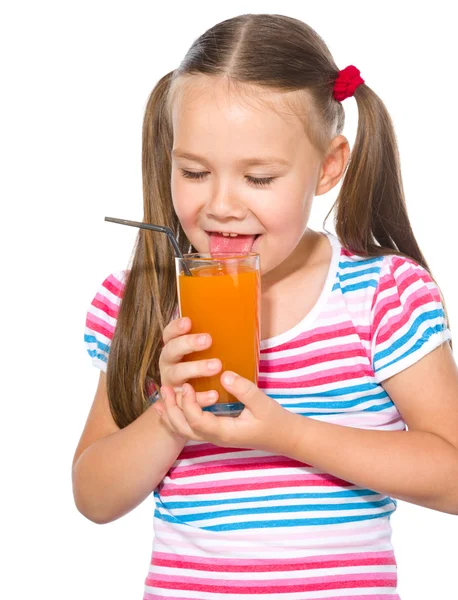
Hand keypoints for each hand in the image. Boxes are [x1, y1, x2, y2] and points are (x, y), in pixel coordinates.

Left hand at [154, 371, 295, 453]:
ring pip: (184, 431)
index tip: (187, 385)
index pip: (197, 421)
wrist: (285, 437)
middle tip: (164, 388)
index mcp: (225, 432)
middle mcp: (215, 437)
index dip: (188, 404)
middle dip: (171, 410)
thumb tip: (224, 375)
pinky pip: (191, 428)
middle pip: (183, 429)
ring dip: (171, 414)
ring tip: (160, 397)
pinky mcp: (216, 431)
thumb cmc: (275, 421)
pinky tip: (171, 406)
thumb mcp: (262, 403)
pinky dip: (177, 417)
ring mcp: (214, 436)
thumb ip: (244, 390)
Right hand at [158, 316, 221, 408]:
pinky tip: (215, 394)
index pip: (168, 334)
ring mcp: (170, 382)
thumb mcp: (204, 351)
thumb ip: (213, 339)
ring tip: (217, 366)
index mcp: (172, 348)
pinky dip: (200, 397)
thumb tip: (241, 318)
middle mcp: (168, 363)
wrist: (192, 399)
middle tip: (208, 340)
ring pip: (177, 373)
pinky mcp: (178, 400)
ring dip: (196, 368)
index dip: (176, 327)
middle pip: (171, 351)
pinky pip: (186, 400)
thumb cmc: (202, 365)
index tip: (189, 321)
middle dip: (188, 344)